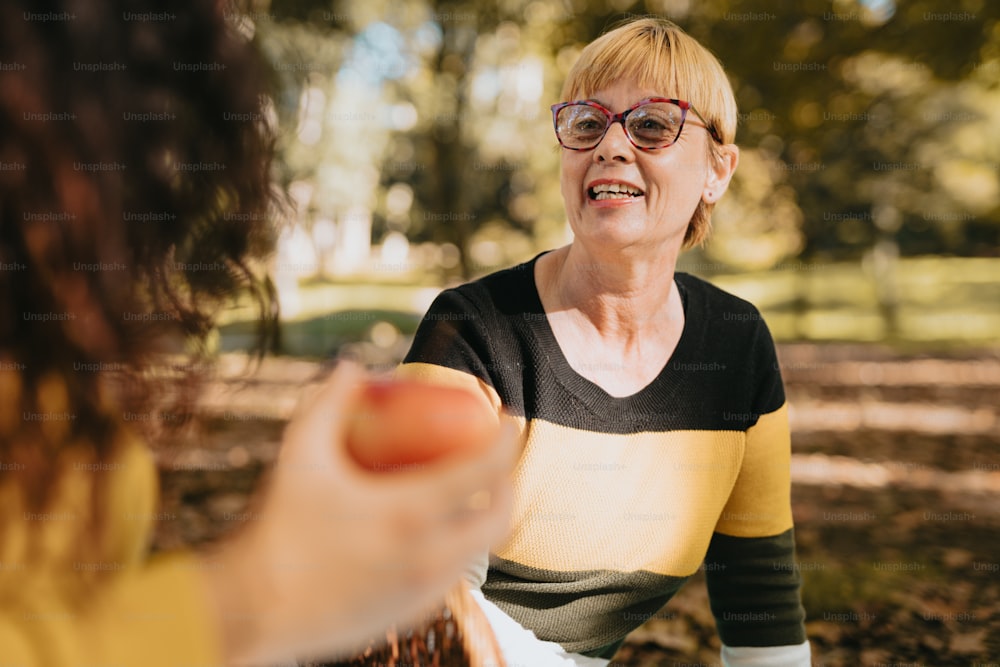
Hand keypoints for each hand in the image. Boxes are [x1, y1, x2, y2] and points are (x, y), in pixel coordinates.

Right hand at [200, 362, 517, 664]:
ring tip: (471, 494)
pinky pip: (453, 576)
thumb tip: (354, 364)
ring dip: (485, 518)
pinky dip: (458, 549)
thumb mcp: (299, 454)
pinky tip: (440, 533)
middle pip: (497, 517)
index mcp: (409, 513)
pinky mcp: (412, 613)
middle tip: (494, 462)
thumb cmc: (280, 525)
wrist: (257, 609)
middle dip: (507, 483)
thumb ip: (327, 401)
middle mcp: (427, 557)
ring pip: (479, 551)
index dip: (506, 441)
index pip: (483, 473)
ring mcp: (423, 591)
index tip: (509, 421)